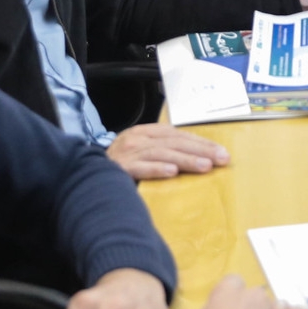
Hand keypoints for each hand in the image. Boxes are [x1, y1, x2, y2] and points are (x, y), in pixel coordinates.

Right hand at [105, 123, 229, 179]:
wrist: (85, 175)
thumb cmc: (122, 168)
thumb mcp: (144, 154)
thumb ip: (166, 153)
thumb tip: (201, 159)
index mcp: (146, 133)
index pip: (179, 136)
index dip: (201, 143)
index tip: (222, 153)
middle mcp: (137, 139)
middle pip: (174, 142)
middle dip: (201, 150)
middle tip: (222, 159)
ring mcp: (127, 153)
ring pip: (162, 153)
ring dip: (185, 159)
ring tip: (205, 166)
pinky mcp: (119, 168)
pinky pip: (141, 167)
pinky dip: (157, 169)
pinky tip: (172, 173)